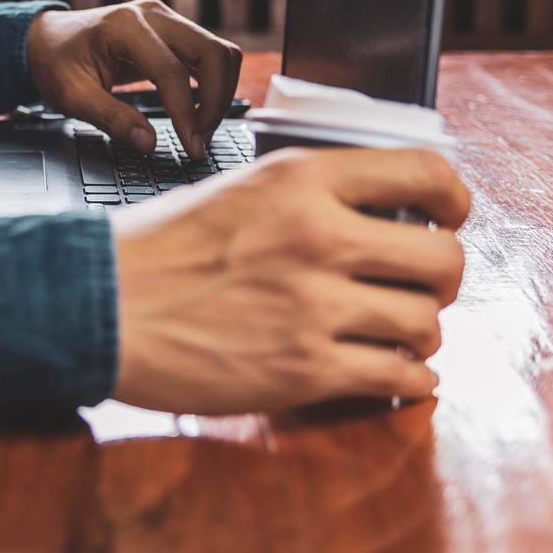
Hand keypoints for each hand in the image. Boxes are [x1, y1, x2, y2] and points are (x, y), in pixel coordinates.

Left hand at [26, 0, 243, 158]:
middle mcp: (153, 15)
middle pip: (212, 53)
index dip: (186, 114)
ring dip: (220, 93)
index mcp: (125, 25)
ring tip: (200, 130)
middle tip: (199, 140)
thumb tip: (148, 143)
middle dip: (216, 101)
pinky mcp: (174, 32)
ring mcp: (167, 20)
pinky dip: (213, 84)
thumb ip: (111, 119)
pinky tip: (199, 112)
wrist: (49, 39)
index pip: (172, 72)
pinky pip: (209, 55)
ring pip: (220, 52)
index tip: (191, 147)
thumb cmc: (56, 62)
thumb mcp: (72, 96)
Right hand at [109, 147, 470, 414]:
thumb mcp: (236, 190)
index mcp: (301, 180)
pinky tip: (387, 373)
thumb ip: (306, 196)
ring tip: (392, 336)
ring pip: (425, 323)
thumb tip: (375, 218)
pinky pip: (398, 377)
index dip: (455, 200)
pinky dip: (405, 379)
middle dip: (441, 280)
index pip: (425, 173)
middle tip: (417, 289)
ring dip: (418, 334)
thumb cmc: (154, 251)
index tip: (451, 218)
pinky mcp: (304, 369)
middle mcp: (318, 236)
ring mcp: (314, 305)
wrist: (97, 304)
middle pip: (443, 259)